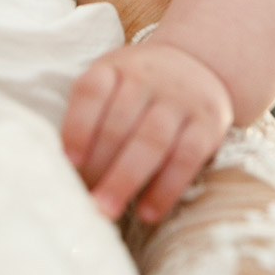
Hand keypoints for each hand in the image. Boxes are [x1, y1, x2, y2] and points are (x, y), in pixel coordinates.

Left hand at [61, 39, 232, 223]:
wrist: (197, 63)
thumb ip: (91, 115)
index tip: (68, 162)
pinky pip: (187, 157)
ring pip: (151, 141)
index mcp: (115, 67)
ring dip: (126, 179)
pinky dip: (166, 187)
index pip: (92, 91)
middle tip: (84, 201)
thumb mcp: (113, 81)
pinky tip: (148, 212)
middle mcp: (148, 77)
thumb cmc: (139, 86)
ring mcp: (180, 98)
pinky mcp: (209, 122)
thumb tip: (66, 173)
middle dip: (98, 166)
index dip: (78, 126)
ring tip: (107, 210)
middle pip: (119, 124)